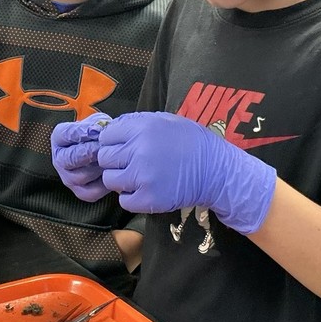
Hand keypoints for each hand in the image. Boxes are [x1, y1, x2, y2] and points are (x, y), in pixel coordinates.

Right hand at [51, 112, 112, 201]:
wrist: (104, 150)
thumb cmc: (99, 134)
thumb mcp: (97, 122)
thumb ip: (98, 124)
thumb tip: (100, 131)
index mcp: (59, 137)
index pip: (66, 134)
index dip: (82, 132)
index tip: (96, 130)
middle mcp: (59, 159)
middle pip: (70, 158)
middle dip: (90, 152)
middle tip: (103, 147)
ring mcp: (68, 178)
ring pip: (81, 176)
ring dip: (97, 167)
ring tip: (110, 160)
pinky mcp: (81, 192)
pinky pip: (92, 191)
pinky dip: (104, 183)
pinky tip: (111, 173)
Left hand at [97, 112, 276, 235]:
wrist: (215, 171)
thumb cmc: (191, 142)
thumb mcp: (166, 121)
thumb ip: (137, 123)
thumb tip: (112, 129)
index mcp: (142, 128)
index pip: (106, 136)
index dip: (113, 142)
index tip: (123, 147)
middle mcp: (139, 151)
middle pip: (105, 158)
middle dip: (115, 161)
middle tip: (131, 163)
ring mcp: (142, 177)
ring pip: (110, 180)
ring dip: (121, 180)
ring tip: (138, 177)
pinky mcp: (148, 199)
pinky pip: (123, 200)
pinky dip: (131, 197)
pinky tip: (145, 190)